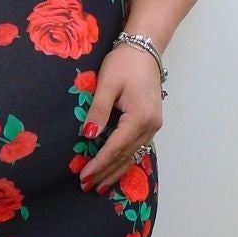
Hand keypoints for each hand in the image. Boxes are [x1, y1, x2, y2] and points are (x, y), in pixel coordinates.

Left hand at [77, 43, 163, 192]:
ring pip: (133, 155)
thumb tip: (88, 135)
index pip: (116, 148)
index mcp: (140, 117)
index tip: (84, 176)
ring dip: (115, 171)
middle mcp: (150, 126)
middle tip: (87, 187)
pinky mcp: (151, 124)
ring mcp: (153, 126)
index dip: (99, 164)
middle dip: (106, 173)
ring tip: (99, 186)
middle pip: (125, 156)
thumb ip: (98, 111)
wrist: (144, 48)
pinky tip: (115, 170)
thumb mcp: (107, 85)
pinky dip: (124, 160)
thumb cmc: (124, 63)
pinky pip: (137, 148)